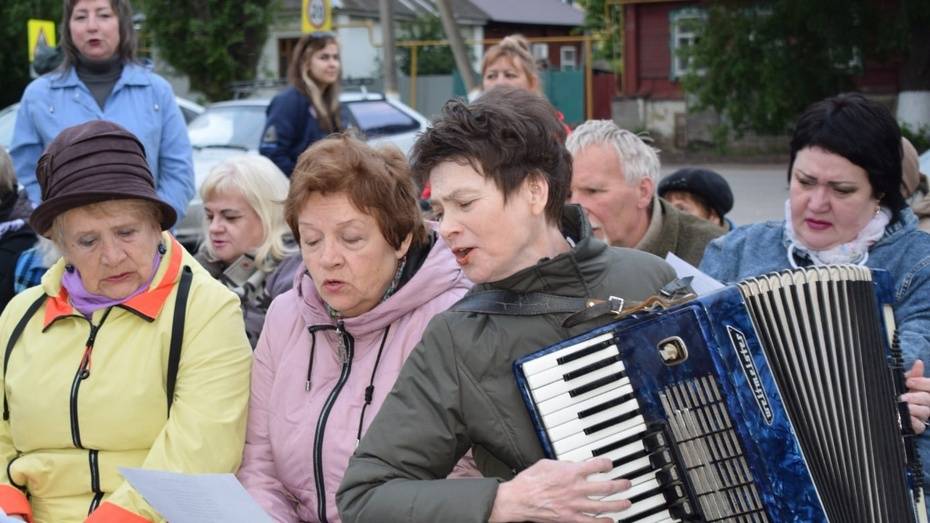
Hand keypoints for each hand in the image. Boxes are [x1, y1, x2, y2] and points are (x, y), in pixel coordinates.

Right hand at [488, 458, 631, 522]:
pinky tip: (611, 521)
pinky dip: (603, 522)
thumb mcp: (547, 463)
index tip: (609, 465)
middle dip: (620, 485)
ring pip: (603, 505)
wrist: (519, 499)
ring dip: (618, 504)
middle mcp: (576, 488)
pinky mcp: (569, 518)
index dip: (607, 464)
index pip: (597, 465)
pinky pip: (591, 522)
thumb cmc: (530, 481)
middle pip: (606, 487)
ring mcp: (574, 505)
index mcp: (571, 471)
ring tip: (626, 503)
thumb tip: (573, 464)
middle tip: (626, 484)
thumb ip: (564, 464)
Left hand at [902, 360, 929, 434]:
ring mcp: (924, 416)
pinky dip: (913, 422)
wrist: (887, 411)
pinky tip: (907, 417)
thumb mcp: (904, 383)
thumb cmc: (900, 395)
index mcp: (925, 391)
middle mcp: (927, 403)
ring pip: (925, 411)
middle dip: (915, 396)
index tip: (908, 381)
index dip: (922, 383)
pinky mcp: (918, 427)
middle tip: (903, 397)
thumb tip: (919, 362)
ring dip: (914, 409)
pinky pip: (920, 426)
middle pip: (928, 399)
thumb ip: (912, 374)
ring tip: (903, 407)